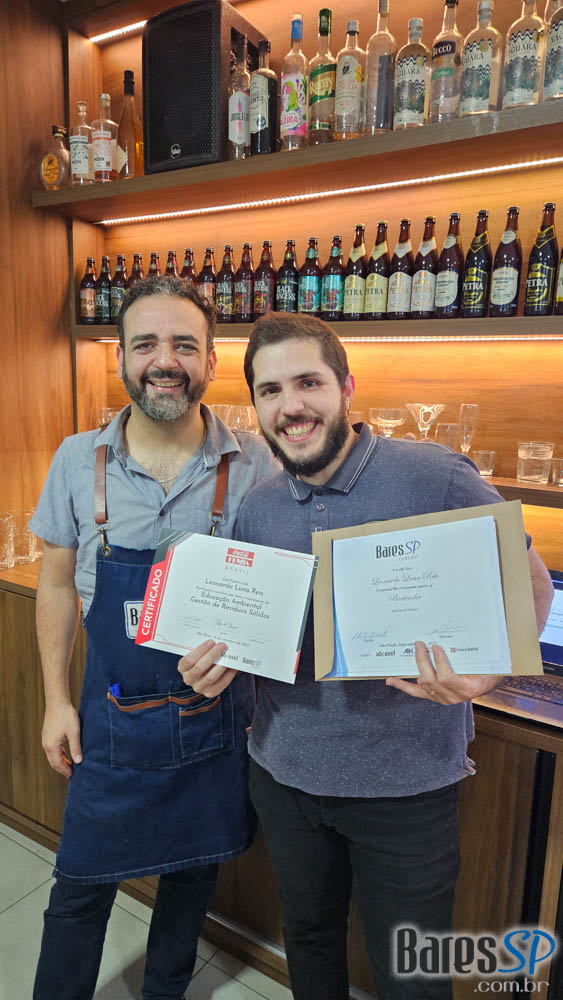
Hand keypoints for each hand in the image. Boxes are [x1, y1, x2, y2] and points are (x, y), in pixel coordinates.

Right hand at [42, 703, 81, 777]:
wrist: (57, 702)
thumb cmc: (66, 716)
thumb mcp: (74, 733)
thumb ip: (76, 748)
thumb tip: (78, 761)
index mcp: (52, 746)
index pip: (58, 764)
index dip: (65, 771)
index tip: (73, 776)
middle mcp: (46, 744)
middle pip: (53, 762)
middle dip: (62, 768)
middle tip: (71, 774)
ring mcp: (46, 739)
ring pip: (52, 755)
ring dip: (60, 761)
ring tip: (70, 765)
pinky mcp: (47, 734)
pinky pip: (52, 749)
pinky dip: (58, 754)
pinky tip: (65, 752)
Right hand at [178, 639, 237, 698]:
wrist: (208, 672)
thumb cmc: (203, 658)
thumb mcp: (199, 653)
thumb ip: (204, 648)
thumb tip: (216, 640)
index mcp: (182, 668)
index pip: (189, 660)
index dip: (200, 651)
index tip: (211, 641)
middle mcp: (188, 679)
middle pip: (199, 668)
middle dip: (212, 655)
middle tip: (222, 645)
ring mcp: (199, 688)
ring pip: (210, 677)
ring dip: (221, 665)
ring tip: (228, 655)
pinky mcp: (210, 693)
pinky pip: (220, 684)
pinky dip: (228, 674)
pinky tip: (233, 666)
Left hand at [385, 641, 504, 704]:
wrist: (487, 684)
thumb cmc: (488, 671)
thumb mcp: (487, 664)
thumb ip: (476, 656)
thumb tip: (465, 638)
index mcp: (467, 689)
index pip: (447, 677)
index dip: (440, 662)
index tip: (436, 646)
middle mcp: (453, 697)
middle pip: (431, 680)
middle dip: (422, 660)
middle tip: (419, 644)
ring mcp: (442, 699)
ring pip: (422, 685)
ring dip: (414, 667)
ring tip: (406, 653)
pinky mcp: (434, 697)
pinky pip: (416, 693)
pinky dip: (403, 686)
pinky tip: (391, 680)